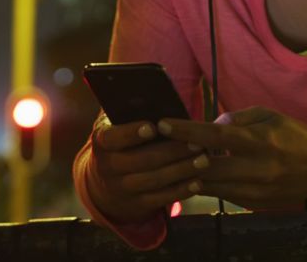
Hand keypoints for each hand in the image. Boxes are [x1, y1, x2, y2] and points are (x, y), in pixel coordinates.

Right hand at [87, 113, 208, 222]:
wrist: (106, 182)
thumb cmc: (123, 142)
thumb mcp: (120, 126)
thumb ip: (135, 115)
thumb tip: (163, 102)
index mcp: (102, 141)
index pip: (114, 137)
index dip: (132, 133)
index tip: (154, 127)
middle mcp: (107, 166)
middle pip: (141, 160)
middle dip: (172, 152)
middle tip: (198, 143)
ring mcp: (120, 188)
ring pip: (153, 180)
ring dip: (181, 170)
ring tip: (204, 160)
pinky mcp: (135, 204)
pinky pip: (160, 199)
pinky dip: (180, 190)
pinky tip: (198, 182)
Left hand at [157, 106, 306, 209]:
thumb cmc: (297, 136)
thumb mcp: (271, 116)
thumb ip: (239, 119)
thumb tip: (211, 126)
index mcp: (260, 141)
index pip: (215, 136)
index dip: (186, 131)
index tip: (163, 125)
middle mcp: (257, 168)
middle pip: (207, 167)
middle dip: (181, 157)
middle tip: (162, 147)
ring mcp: (256, 191)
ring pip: (212, 185)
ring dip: (191, 174)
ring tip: (175, 161)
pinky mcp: (255, 205)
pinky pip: (223, 195)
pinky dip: (209, 185)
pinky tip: (199, 176)